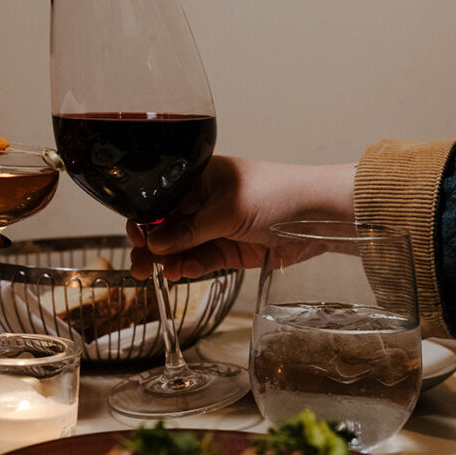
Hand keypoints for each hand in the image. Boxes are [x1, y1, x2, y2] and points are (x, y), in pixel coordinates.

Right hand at [128, 156, 355, 279]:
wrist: (319, 216)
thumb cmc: (278, 193)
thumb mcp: (226, 209)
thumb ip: (189, 230)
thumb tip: (154, 244)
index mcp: (199, 179)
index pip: (161, 201)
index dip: (145, 220)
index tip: (136, 239)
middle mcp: (204, 202)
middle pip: (167, 227)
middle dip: (151, 247)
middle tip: (139, 267)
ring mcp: (217, 227)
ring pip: (182, 247)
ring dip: (168, 261)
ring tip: (160, 275)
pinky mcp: (230, 250)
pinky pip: (202, 260)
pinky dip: (190, 267)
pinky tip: (181, 273)